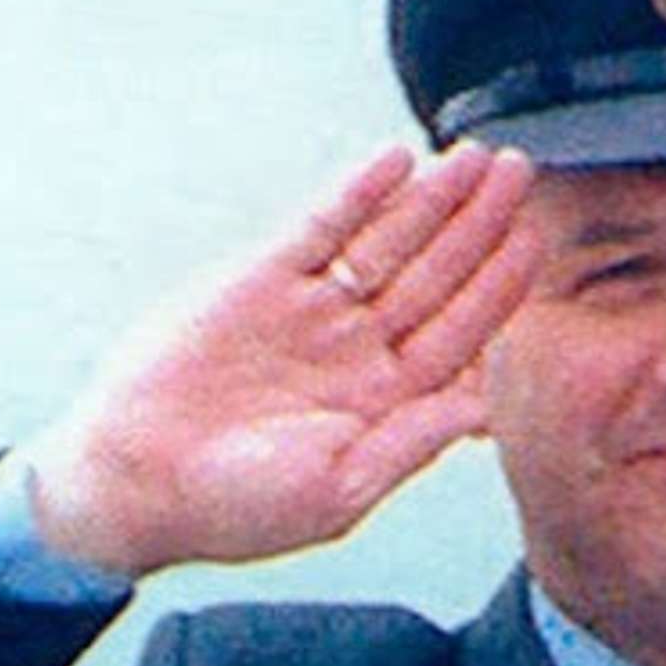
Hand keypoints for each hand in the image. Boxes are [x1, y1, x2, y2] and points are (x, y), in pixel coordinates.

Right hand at [23, 141, 537, 580]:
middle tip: (518, 175)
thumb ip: (413, 443)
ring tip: (473, 158)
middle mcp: (353, 352)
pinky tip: (395, 164)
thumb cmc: (230, 507)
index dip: (497, 288)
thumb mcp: (338, 492)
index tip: (533, 243)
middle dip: (478, 226)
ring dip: (431, 200)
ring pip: (386, 243)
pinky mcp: (262, 281)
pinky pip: (321, 228)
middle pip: (433, 277)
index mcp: (380, 405)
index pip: (458, 335)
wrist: (131, 481)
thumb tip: (485, 410)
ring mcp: (310, 312)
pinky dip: (356, 196)